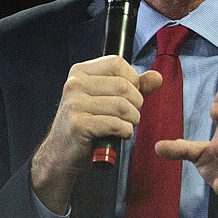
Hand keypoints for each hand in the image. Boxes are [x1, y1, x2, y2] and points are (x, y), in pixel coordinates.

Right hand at [31, 55, 161, 212]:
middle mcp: (74, 84)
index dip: (132, 80)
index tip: (131, 95)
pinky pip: (115, 124)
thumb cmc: (86, 126)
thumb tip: (156, 77)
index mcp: (80, 72)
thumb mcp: (108, 100)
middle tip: (131, 115)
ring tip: (126, 125)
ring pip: (122, 106)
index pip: (117, 63)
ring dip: (132, 119)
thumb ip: (134, 87)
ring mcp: (74, 104)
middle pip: (123, 85)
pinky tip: (119, 135)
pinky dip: (125, 131)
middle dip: (136, 104)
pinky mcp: (78, 125)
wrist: (61, 155)